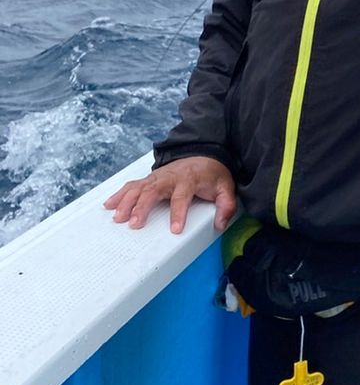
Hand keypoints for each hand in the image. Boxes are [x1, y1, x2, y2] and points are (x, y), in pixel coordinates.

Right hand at [104, 156, 236, 234]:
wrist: (204, 155)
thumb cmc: (212, 174)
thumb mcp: (225, 188)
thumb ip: (225, 206)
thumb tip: (220, 224)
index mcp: (189, 180)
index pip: (182, 197)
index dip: (178, 213)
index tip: (174, 229)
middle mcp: (170, 177)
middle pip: (153, 191)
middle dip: (143, 207)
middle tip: (134, 224)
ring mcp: (157, 177)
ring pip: (139, 187)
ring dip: (127, 202)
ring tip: (118, 217)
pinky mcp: (149, 179)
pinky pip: (132, 185)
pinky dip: (119, 194)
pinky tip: (109, 205)